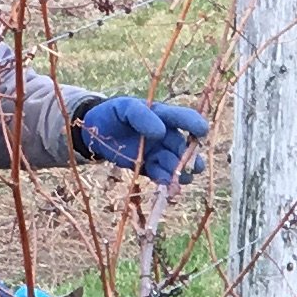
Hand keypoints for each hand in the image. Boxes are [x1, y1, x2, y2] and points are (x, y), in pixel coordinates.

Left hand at [77, 94, 210, 183]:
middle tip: (190, 166)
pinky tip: (166, 188)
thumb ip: (141, 115)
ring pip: (177, 165)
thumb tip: (161, 132)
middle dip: (189, 158)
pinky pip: (163, 176)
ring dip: (180, 174)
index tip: (201, 133)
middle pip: (184, 148)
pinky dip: (166, 183)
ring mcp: (159, 152)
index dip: (196, 125)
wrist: (95, 132)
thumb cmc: (113, 114)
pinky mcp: (150, 168)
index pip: (185, 118)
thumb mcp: (125, 108)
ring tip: (178, 181)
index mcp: (164, 116)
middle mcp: (167, 135)